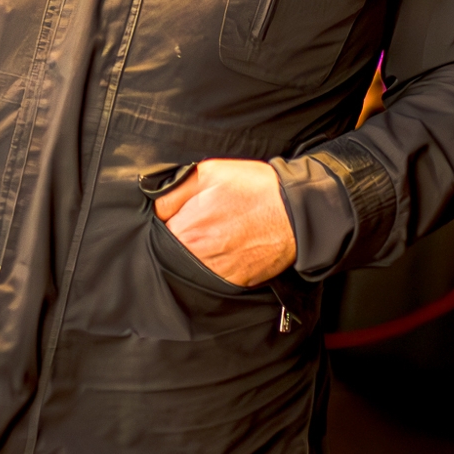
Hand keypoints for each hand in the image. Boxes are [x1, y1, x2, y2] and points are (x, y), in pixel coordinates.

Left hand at [154, 159, 296, 285]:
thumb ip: (173, 192)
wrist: (297, 211)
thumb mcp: (208, 172)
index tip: (186, 214)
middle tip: (207, 222)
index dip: (172, 221)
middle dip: (185, 238)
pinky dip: (222, 263)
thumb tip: (156, 208)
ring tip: (223, 233)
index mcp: (187, 229)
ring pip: (195, 266)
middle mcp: (199, 256)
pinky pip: (218, 276)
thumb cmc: (254, 187)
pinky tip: (235, 246)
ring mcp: (219, 272)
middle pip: (176, 252)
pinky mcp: (238, 281)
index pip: (160, 232)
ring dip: (201, 253)